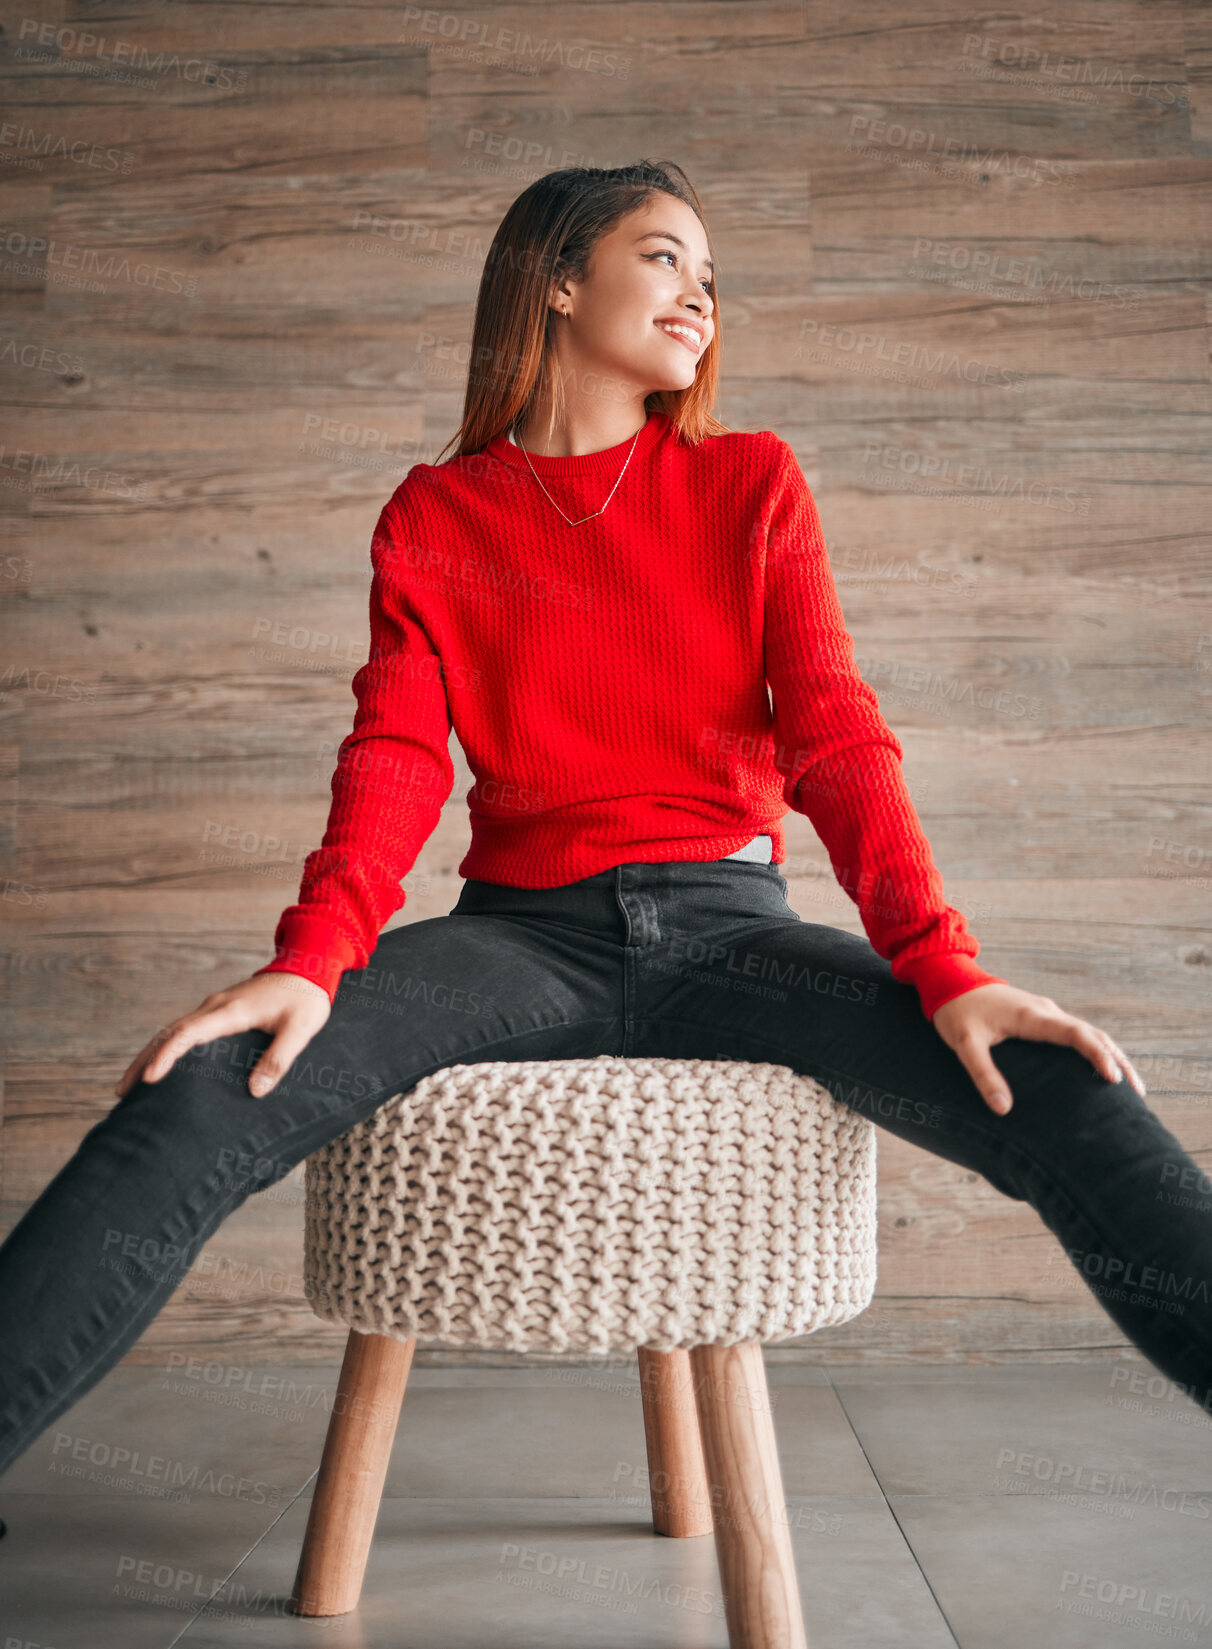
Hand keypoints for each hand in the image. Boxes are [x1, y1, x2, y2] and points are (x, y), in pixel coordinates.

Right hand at [114, 971, 331, 1099]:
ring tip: (130, 1084)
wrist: (308, 966)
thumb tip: (256, 1092)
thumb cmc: (306, 998)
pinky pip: (185, 1029)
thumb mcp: (300, 1030)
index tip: (149, 1078)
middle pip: (169, 1033)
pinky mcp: (219, 1010)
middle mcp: (215, 1006)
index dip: (167, 1055)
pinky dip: (166, 1046)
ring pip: (173, 1030)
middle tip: (121, 1091)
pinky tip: (161, 1063)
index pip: (188, 1034)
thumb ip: (279, 1058)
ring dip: (150, 1054)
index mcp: (230, 1011)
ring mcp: (214, 1007)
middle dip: (144, 1061)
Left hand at [930, 982, 1145, 1116]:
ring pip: (1090, 1032)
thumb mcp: (964, 1044)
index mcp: (1031, 1015)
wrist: (951, 982)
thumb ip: (982, 1074)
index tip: (1114, 1078)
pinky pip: (1078, 1033)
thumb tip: (1003, 1110)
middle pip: (1093, 1034)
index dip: (1097, 1054)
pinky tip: (1103, 1069)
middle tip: (1136, 1093)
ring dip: (1112, 1055)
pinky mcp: (1043, 1017)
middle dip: (1117, 1061)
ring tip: (1131, 1086)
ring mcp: (1047, 1012)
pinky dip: (1096, 1049)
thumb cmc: (957, 1012)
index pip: (1075, 1033)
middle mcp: (1046, 1011)